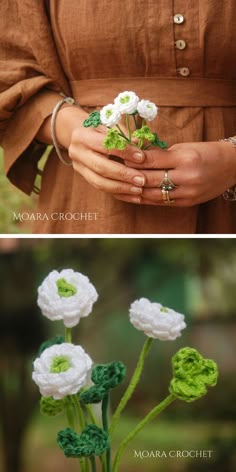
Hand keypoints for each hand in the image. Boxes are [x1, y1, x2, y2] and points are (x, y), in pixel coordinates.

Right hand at [57, 106, 146, 198]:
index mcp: (82, 135)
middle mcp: (77, 152)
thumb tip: (141, 142)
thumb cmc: (100, 127)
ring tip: (139, 190)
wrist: (80, 134)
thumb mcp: (110, 124)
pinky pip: (102, 189)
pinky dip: (119, 193)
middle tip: (142, 179)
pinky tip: (134, 196)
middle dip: (123, 174)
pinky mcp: (85, 178)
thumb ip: (125, 134)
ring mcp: (79, 167)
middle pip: (101, 167)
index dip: (124, 152)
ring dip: (121, 188)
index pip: (105, 145)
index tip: (142, 157)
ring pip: (100, 183)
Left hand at [114, 141, 235, 205]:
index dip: (132, 159)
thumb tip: (136, 155)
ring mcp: (187, 193)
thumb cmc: (205, 152)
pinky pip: (161, 203)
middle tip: (112, 171)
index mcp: (185, 158)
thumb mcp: (184, 147)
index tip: (117, 156)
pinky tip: (133, 195)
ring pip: (152, 194)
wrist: (230, 167)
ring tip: (118, 185)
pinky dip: (145, 199)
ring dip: (134, 191)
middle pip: (149, 179)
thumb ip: (161, 154)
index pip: (151, 160)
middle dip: (129, 176)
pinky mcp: (187, 203)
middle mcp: (186, 177)